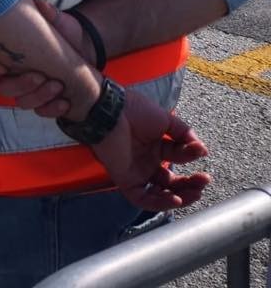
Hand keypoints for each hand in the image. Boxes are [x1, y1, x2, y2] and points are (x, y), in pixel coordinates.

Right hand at [0, 0, 94, 117]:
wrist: (86, 51)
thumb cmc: (66, 34)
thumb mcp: (60, 23)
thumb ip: (49, 14)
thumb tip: (41, 5)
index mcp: (11, 53)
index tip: (1, 67)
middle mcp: (14, 74)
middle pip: (4, 88)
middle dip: (22, 85)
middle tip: (41, 76)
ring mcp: (28, 91)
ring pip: (22, 102)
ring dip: (39, 97)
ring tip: (59, 86)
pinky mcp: (43, 103)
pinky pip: (42, 112)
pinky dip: (53, 109)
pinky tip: (65, 102)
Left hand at [90, 90, 209, 211]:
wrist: (110, 112)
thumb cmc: (133, 110)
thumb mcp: (165, 119)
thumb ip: (184, 133)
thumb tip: (201, 149)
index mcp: (154, 144)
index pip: (178, 156)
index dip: (191, 155)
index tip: (201, 151)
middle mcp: (146, 160)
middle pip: (172, 181)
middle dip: (190, 183)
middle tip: (203, 181)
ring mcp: (136, 171)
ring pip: (160, 193)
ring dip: (180, 197)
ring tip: (196, 193)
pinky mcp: (125, 180)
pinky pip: (142, 198)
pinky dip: (160, 203)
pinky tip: (176, 199)